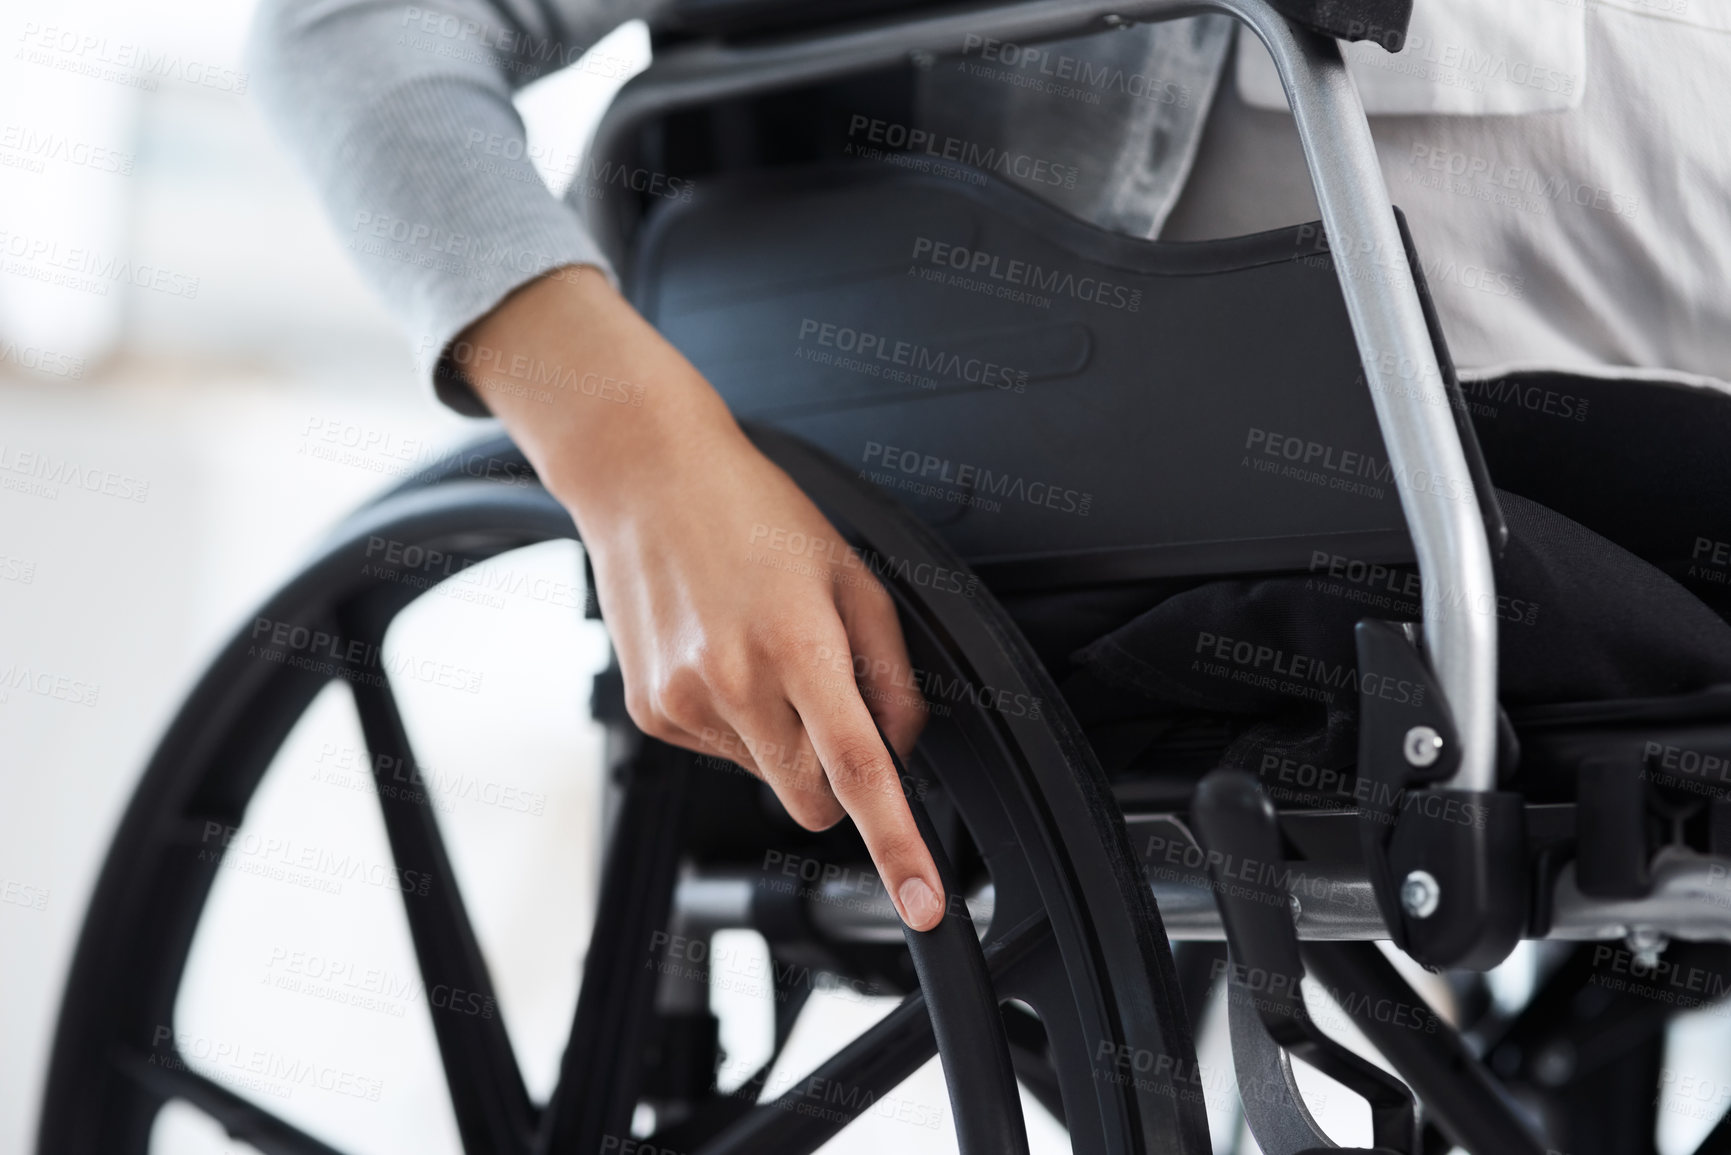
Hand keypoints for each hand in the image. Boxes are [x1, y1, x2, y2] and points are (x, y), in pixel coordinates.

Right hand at [457, 266, 945, 930]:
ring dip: (779, 737)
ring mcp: (684, 705)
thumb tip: (900, 749)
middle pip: (811, 801)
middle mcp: (736, 684)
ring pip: (765, 777)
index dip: (898, 846)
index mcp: (800, 646)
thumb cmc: (757, 515)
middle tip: (826, 700)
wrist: (647, 479)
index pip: (860, 771)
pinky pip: (720, 754)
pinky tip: (722, 656)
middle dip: (834, 779)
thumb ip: (890, 673)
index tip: (923, 903)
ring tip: (760, 650)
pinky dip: (735, 722)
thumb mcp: (853, 577)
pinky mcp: (650, 713)